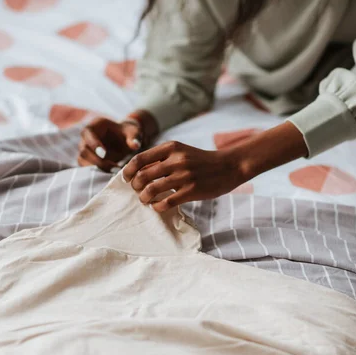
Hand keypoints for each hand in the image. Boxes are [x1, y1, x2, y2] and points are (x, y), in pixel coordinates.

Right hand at [77, 117, 141, 171]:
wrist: (125, 140)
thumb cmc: (128, 132)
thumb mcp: (133, 132)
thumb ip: (134, 137)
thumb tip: (135, 145)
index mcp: (94, 125)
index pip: (87, 133)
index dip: (93, 144)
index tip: (104, 154)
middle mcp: (86, 137)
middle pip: (84, 150)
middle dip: (97, 161)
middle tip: (114, 167)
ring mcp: (85, 149)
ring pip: (82, 161)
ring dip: (96, 168)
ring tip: (113, 171)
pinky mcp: (87, 160)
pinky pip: (85, 168)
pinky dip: (96, 172)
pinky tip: (109, 175)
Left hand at [121, 141, 247, 211]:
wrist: (229, 166)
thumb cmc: (201, 161)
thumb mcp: (181, 151)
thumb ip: (162, 159)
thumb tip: (138, 172)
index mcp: (171, 147)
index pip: (139, 159)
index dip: (128, 171)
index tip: (126, 178)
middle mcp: (176, 160)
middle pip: (142, 176)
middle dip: (135, 186)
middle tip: (136, 191)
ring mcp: (184, 176)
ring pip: (152, 190)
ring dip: (143, 198)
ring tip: (144, 200)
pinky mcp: (192, 190)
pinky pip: (167, 202)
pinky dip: (157, 207)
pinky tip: (157, 207)